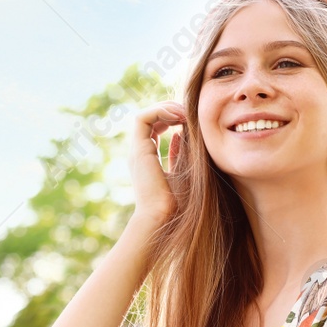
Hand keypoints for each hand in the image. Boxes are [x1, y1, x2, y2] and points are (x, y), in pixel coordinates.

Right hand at [128, 101, 184, 224]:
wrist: (161, 216)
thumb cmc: (174, 202)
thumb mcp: (181, 171)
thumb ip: (180, 153)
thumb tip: (182, 135)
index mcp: (147, 158)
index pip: (155, 128)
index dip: (171, 118)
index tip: (189, 121)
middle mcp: (139, 153)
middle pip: (149, 119)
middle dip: (169, 110)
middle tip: (188, 113)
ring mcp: (137, 150)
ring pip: (144, 115)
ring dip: (165, 109)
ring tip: (184, 114)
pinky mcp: (139, 149)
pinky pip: (143, 118)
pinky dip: (160, 112)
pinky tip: (178, 118)